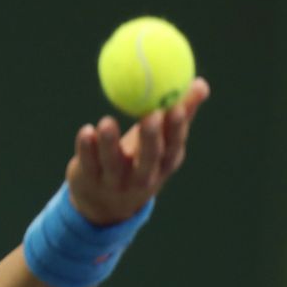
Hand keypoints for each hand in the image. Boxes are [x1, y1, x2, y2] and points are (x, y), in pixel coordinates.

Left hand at [65, 77, 209, 224]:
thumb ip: (178, 114)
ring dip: (109, 142)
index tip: (176, 107)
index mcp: (162, 165)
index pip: (173, 147)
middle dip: (150, 138)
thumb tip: (201, 83)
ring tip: (106, 121)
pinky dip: (85, 147)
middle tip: (150, 115)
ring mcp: (114, 181)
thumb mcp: (159, 143)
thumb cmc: (138, 160)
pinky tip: (86, 131)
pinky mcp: (89, 180)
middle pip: (148, 158)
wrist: (104, 203)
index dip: (176, 129)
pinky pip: (88, 163)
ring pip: (113, 162)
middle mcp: (142, 177)